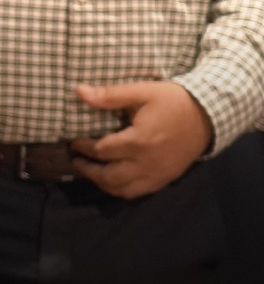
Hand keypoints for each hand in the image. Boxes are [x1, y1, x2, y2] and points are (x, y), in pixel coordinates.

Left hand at [69, 80, 214, 198]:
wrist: (210, 116)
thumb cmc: (175, 101)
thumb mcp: (143, 91)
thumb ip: (110, 95)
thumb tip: (79, 91)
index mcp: (139, 141)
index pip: (101, 151)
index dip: (83, 148)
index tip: (74, 142)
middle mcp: (147, 163)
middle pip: (109, 176)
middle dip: (88, 170)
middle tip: (76, 160)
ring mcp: (158, 174)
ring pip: (123, 190)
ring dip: (103, 183)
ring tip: (91, 171)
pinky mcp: (166, 179)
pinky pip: (139, 192)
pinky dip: (122, 189)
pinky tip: (113, 180)